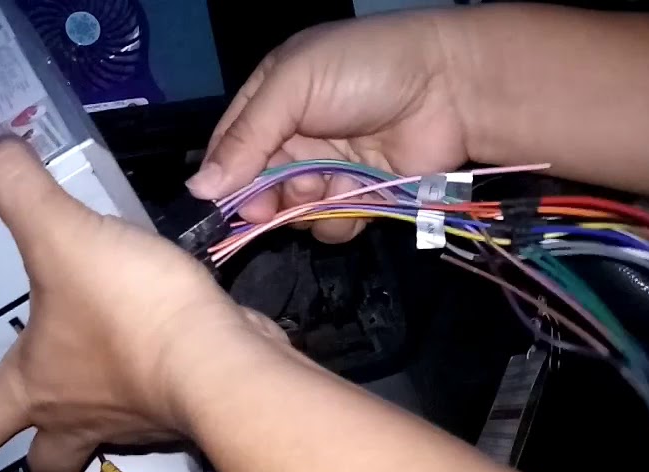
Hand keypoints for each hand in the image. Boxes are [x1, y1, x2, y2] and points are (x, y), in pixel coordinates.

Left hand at [0, 134, 286, 471]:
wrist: (226, 361)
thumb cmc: (131, 313)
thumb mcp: (62, 235)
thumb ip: (17, 188)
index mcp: (32, 390)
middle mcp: (79, 419)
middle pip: (46, 465)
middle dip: (33, 459)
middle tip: (27, 434)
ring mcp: (136, 422)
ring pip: (104, 436)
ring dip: (96, 415)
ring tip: (103, 364)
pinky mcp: (183, 412)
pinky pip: (157, 406)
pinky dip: (151, 384)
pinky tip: (160, 342)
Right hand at [186, 11, 472, 242]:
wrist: (449, 87)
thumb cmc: (366, 69)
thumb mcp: (294, 86)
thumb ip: (246, 137)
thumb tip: (199, 188)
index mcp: (272, 99)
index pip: (230, 148)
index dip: (224, 177)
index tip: (224, 203)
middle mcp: (295, 136)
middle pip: (258, 187)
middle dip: (264, 199)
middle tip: (273, 205)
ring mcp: (329, 168)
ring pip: (293, 211)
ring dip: (305, 208)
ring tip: (328, 185)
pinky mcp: (361, 196)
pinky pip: (331, 224)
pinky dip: (340, 218)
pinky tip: (357, 194)